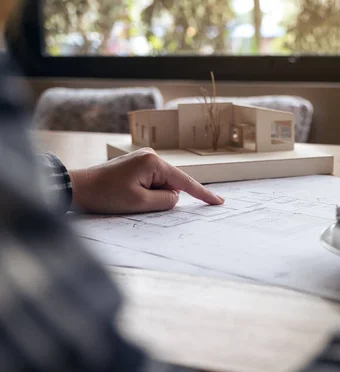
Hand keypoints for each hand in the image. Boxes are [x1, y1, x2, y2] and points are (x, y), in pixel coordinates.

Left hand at [69, 148, 223, 213]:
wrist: (76, 188)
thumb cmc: (106, 195)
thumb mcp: (140, 204)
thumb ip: (166, 201)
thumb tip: (175, 197)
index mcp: (154, 162)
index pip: (185, 182)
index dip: (203, 194)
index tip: (220, 202)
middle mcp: (151, 156)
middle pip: (172, 184)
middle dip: (162, 198)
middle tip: (137, 203)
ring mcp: (143, 159)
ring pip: (161, 185)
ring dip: (151, 196)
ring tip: (127, 198)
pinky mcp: (136, 165)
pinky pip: (151, 183)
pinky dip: (146, 193)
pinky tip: (129, 195)